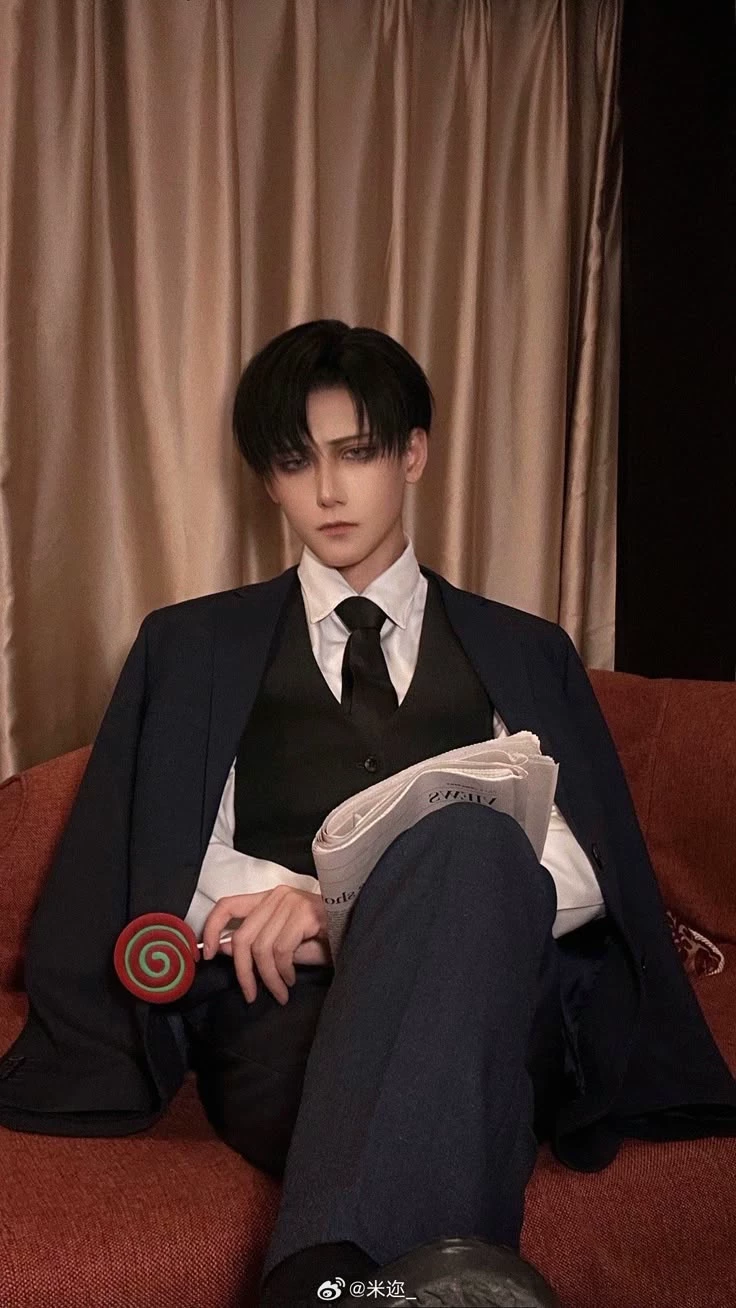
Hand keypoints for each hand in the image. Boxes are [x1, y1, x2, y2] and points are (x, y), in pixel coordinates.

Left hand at [201, 886, 331, 1004]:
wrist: (357, 931)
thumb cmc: (324, 939)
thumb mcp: (285, 945)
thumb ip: (256, 945)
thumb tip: (225, 950)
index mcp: (268, 898)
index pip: (227, 905)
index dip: (212, 929)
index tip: (206, 955)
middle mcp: (277, 896)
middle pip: (243, 936)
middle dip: (243, 972)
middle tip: (251, 994)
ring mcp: (291, 903)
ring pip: (262, 948)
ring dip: (269, 978)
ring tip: (280, 991)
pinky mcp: (305, 914)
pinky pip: (281, 951)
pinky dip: (283, 973)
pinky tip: (290, 980)